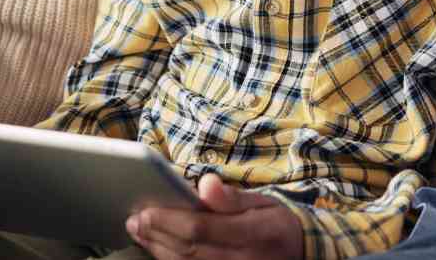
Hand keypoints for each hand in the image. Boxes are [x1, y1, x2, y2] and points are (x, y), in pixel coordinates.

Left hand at [127, 173, 302, 259]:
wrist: (301, 254)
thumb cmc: (276, 223)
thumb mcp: (264, 201)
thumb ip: (233, 197)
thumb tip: (206, 184)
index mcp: (255, 234)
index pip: (201, 229)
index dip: (168, 221)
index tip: (145, 210)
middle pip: (188, 251)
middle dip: (156, 235)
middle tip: (134, 220)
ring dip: (157, 249)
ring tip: (139, 231)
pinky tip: (158, 248)